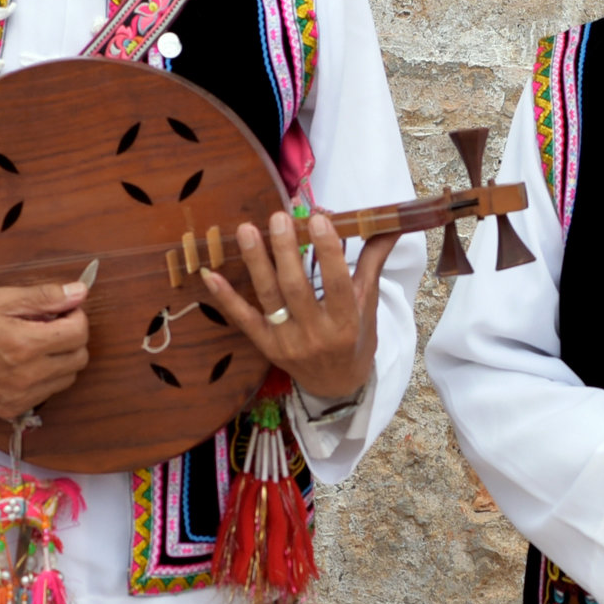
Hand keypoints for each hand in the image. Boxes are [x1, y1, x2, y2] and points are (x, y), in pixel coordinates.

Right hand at [0, 280, 89, 416]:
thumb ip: (42, 297)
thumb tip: (79, 292)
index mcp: (26, 345)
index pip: (79, 332)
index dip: (76, 315)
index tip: (63, 309)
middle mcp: (28, 376)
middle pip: (79, 358)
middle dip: (72, 337)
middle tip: (48, 324)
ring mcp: (21, 397)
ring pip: (67, 378)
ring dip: (60, 359)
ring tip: (34, 344)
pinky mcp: (12, 409)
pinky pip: (46, 394)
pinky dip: (43, 377)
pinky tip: (21, 363)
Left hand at [202, 210, 398, 403]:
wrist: (338, 386)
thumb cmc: (355, 338)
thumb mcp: (369, 303)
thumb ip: (373, 261)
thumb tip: (391, 224)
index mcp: (346, 322)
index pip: (337, 283)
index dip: (327, 251)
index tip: (318, 218)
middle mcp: (316, 334)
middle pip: (296, 287)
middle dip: (286, 250)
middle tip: (279, 217)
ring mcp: (288, 342)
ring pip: (269, 298)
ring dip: (256, 262)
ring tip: (247, 230)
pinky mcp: (267, 347)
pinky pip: (244, 320)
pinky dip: (226, 298)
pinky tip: (211, 275)